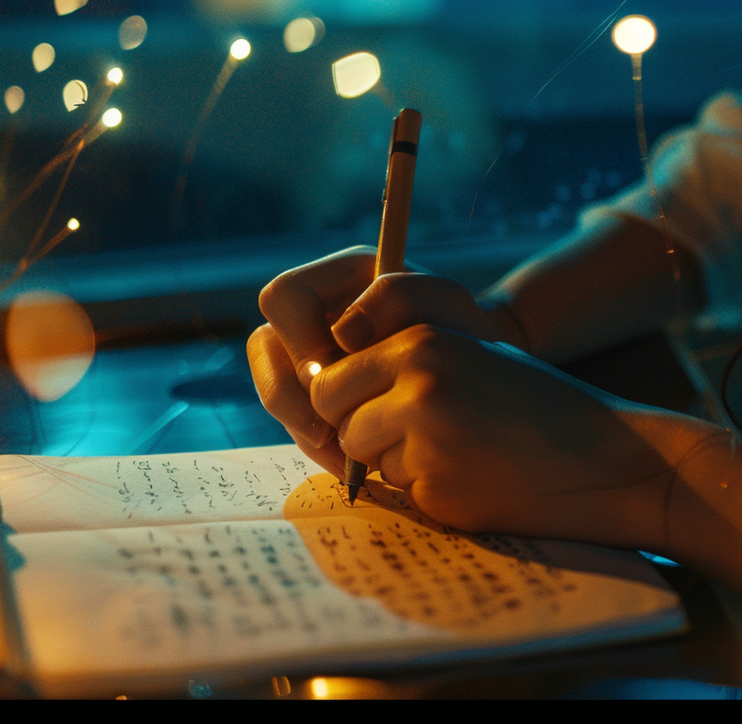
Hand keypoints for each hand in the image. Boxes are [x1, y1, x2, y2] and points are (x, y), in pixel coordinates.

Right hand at [247, 246, 525, 469]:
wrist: (478, 375)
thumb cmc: (463, 331)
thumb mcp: (445, 303)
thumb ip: (397, 296)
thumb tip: (341, 333)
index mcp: (337, 278)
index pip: (284, 297)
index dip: (300, 337)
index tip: (336, 371)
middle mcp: (313, 315)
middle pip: (264, 349)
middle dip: (292, 396)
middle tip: (332, 430)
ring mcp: (309, 359)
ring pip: (276, 392)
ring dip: (303, 428)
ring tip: (348, 456)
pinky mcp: (316, 399)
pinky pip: (295, 423)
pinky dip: (319, 447)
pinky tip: (353, 463)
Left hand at [308, 324, 715, 546]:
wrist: (611, 459)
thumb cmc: (542, 408)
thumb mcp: (473, 355)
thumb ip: (404, 363)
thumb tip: (326, 389)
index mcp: (421, 341)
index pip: (330, 378)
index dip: (347, 402)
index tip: (380, 411)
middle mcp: (416, 381)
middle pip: (336, 418)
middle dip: (361, 434)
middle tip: (415, 438)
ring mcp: (425, 435)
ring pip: (364, 459)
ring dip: (397, 464)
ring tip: (460, 454)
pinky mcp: (438, 484)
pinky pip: (402, 493)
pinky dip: (429, 492)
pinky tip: (478, 478)